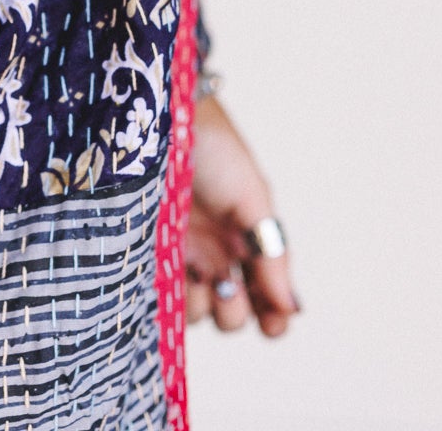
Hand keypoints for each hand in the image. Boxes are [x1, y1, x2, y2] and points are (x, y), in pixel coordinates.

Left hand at [185, 92, 300, 336]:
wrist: (164, 116)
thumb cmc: (214, 148)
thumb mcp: (252, 195)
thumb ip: (272, 252)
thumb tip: (293, 307)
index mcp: (248, 240)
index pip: (266, 295)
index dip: (272, 318)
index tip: (271, 325)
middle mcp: (216, 253)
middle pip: (232, 311)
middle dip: (234, 312)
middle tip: (226, 287)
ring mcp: (181, 254)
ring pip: (197, 311)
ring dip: (202, 307)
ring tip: (198, 276)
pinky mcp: (148, 251)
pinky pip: (161, 295)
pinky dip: (170, 298)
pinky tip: (174, 276)